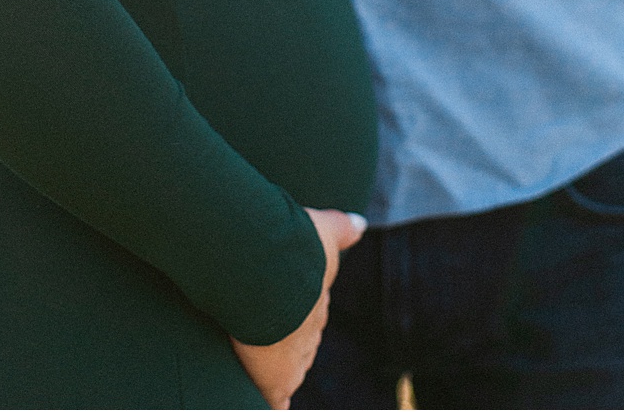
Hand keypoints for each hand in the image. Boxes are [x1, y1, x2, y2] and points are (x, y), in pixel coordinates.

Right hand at [232, 208, 364, 408]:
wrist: (269, 273)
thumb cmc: (292, 249)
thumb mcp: (322, 232)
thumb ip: (340, 229)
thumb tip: (360, 222)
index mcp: (316, 302)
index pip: (310, 312)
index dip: (297, 311)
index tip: (287, 309)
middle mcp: (308, 333)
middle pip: (299, 343)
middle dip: (287, 342)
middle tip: (269, 340)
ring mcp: (292, 359)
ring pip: (289, 368)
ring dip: (275, 369)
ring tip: (263, 369)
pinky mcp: (273, 378)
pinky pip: (276, 400)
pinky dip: (274, 404)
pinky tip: (273, 406)